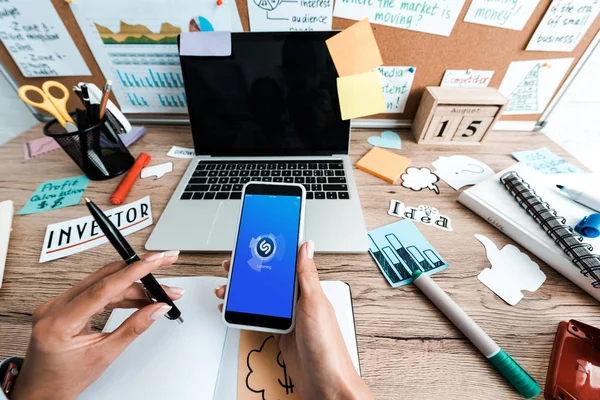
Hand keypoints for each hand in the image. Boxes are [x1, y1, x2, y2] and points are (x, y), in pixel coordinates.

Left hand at [11, 251, 183, 399]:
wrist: (40, 391)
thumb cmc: (63, 380)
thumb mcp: (104, 355)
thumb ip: (133, 328)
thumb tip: (156, 308)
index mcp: (60, 322)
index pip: (104, 287)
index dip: (134, 271)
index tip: (155, 260)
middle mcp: (54, 307)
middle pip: (106, 280)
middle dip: (139, 273)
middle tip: (164, 266)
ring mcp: (57, 304)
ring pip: (103, 284)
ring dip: (133, 286)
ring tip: (158, 294)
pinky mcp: (63, 306)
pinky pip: (96, 292)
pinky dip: (119, 293)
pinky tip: (138, 298)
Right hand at [215, 241, 372, 399]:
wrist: (325, 385)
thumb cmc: (327, 347)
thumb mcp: (315, 304)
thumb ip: (307, 275)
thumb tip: (306, 246)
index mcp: (309, 291)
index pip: (286, 265)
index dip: (270, 253)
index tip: (253, 244)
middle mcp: (299, 303)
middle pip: (269, 281)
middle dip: (250, 272)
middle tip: (232, 267)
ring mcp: (289, 319)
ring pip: (261, 299)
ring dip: (243, 293)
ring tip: (227, 289)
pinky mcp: (281, 335)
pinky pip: (260, 318)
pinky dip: (245, 314)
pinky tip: (236, 309)